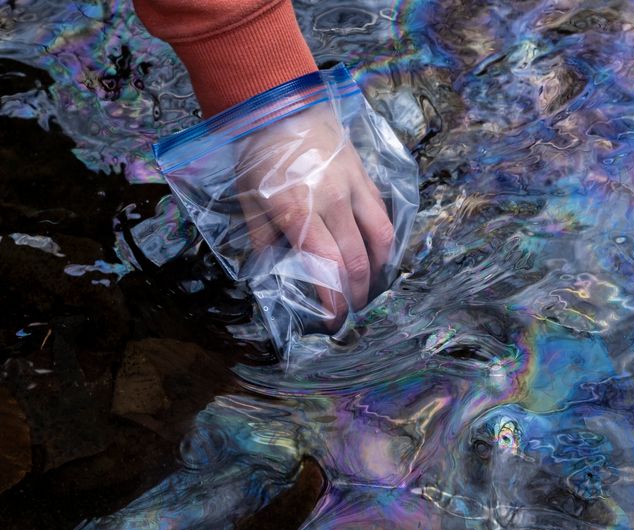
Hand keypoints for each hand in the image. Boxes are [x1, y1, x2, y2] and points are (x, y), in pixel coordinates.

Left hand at [236, 103, 395, 328]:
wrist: (279, 103)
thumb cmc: (257, 153)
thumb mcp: (249, 199)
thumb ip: (264, 240)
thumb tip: (276, 273)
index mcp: (298, 211)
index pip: (326, 268)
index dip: (333, 301)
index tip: (333, 320)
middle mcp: (332, 203)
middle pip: (356, 261)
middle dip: (356, 294)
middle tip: (351, 312)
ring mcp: (353, 189)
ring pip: (380, 240)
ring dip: (378, 271)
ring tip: (370, 288)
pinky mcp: (365, 178)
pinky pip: (383, 216)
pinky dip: (384, 242)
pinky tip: (379, 255)